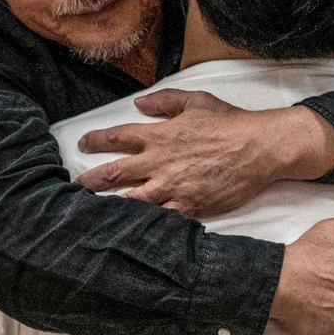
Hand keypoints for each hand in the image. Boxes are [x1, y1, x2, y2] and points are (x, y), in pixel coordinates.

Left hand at [75, 89, 333, 216]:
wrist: (259, 148)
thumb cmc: (231, 123)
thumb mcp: (196, 102)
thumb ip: (165, 102)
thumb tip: (139, 103)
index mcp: (159, 135)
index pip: (117, 137)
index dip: (95, 141)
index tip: (83, 143)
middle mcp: (159, 163)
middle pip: (113, 174)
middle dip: (89, 181)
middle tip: (75, 186)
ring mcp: (171, 188)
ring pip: (129, 202)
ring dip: (107, 208)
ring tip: (89, 214)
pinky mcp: (187, 207)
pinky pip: (157, 220)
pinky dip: (140, 226)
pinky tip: (125, 232)